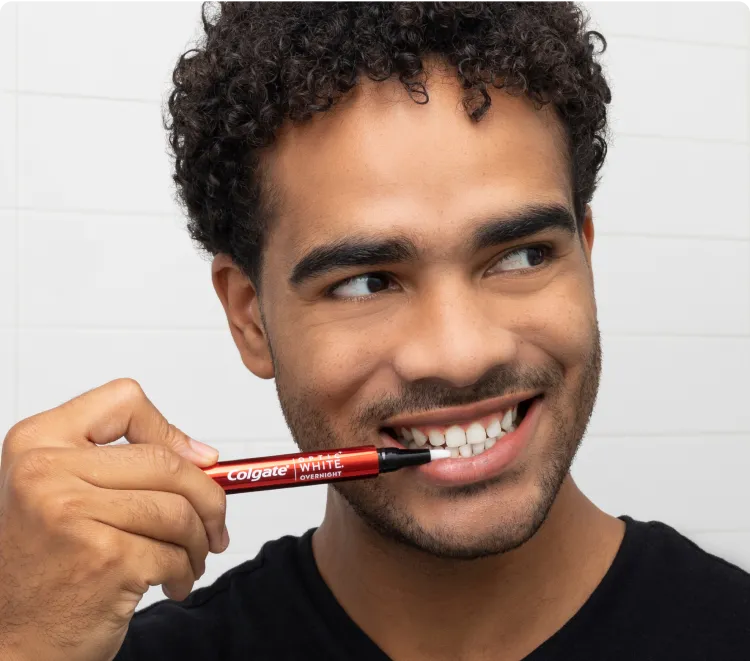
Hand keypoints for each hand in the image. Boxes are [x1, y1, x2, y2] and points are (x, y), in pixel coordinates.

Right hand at [0, 379, 227, 660]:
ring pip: (178, 509)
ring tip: (190, 558)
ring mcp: (73, 514)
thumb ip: (123, 463)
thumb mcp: (63, 493)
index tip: (195, 461)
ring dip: (199, 540)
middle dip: (208, 497)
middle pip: (165, 462)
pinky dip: (186, 571)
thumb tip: (202, 457)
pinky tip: (171, 581)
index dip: (169, 431)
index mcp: (37, 442)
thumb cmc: (45, 566)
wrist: (12, 642)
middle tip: (215, 524)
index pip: (124, 401)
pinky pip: (175, 553)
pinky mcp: (105, 558)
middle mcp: (47, 472)